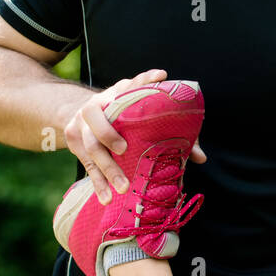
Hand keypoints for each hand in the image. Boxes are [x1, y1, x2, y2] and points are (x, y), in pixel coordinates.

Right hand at [62, 68, 206, 203]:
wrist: (83, 116)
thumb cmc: (123, 119)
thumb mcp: (142, 119)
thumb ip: (171, 134)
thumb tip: (200, 158)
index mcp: (119, 94)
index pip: (133, 83)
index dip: (145, 79)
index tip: (160, 77)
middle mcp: (99, 104)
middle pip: (97, 116)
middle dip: (108, 132)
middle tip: (123, 149)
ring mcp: (82, 123)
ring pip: (90, 146)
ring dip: (106, 168)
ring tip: (122, 187)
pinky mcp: (75, 142)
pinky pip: (86, 164)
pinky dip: (97, 183)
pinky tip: (106, 198)